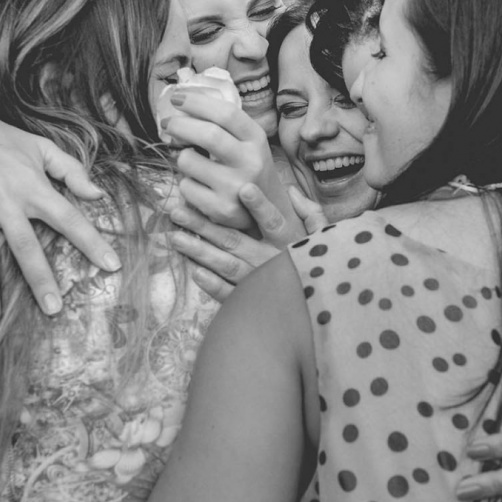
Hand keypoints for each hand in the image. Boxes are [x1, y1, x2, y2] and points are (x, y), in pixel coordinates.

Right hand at [0, 109, 119, 323]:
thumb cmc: (2, 138)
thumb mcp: (42, 147)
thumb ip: (72, 170)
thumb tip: (98, 195)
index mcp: (31, 186)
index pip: (68, 217)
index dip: (91, 241)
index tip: (111, 265)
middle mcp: (2, 201)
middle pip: (24, 245)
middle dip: (39, 279)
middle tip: (53, 309)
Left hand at [164, 92, 301, 244]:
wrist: (266, 210)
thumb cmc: (247, 167)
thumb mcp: (247, 142)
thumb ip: (224, 123)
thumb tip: (183, 102)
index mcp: (256, 139)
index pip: (226, 113)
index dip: (197, 102)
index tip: (177, 98)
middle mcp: (250, 162)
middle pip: (208, 135)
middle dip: (179, 125)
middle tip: (167, 123)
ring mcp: (236, 187)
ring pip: (189, 161)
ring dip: (181, 157)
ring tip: (189, 160)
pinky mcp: (222, 209)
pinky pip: (186, 187)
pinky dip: (185, 182)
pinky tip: (197, 183)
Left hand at [169, 183, 328, 299]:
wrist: (322, 313)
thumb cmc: (323, 269)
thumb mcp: (326, 239)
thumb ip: (312, 215)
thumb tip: (292, 191)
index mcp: (290, 245)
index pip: (273, 222)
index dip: (260, 206)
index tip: (244, 188)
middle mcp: (271, 263)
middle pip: (235, 241)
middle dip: (205, 225)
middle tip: (178, 211)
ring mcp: (260, 285)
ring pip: (225, 264)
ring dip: (199, 251)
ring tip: (175, 237)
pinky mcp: (253, 305)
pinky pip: (229, 294)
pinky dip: (212, 285)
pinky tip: (195, 272)